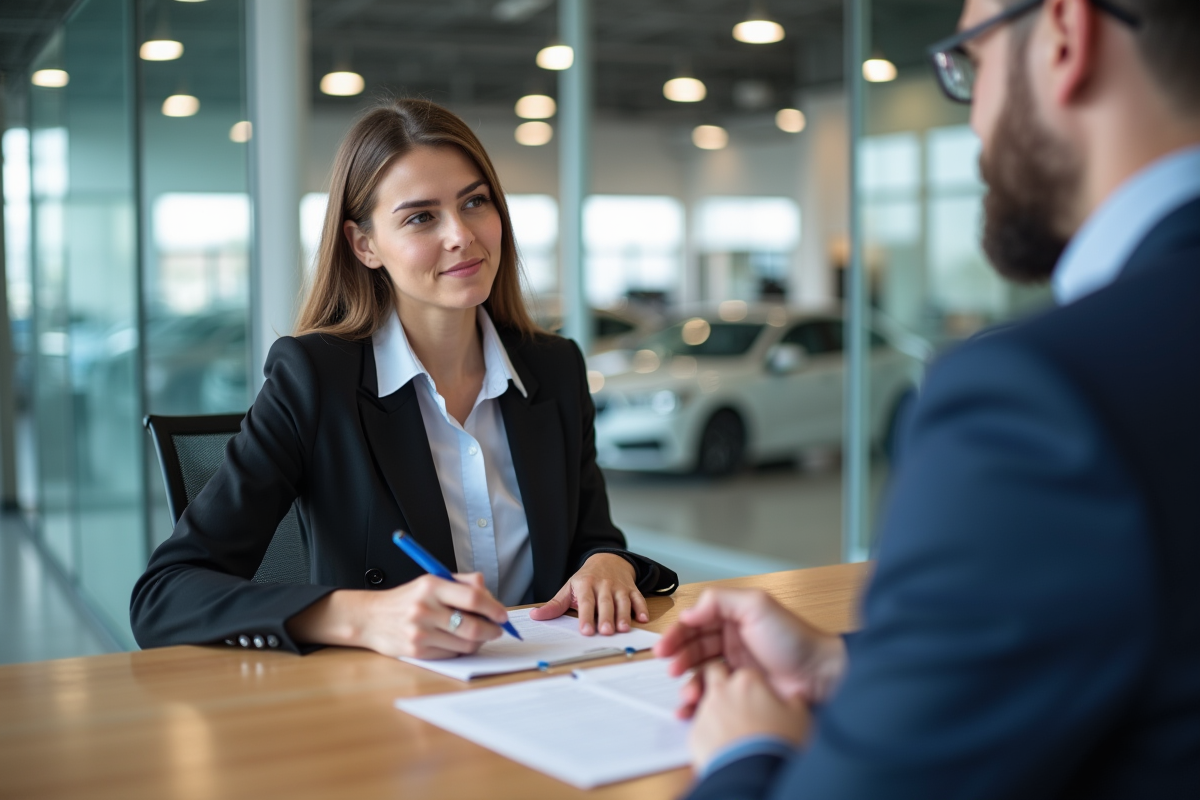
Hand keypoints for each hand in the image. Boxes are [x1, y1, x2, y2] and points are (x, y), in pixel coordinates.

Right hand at [286, 572, 508, 658]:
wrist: (371, 618)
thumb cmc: (407, 598)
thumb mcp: (431, 580)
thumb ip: (462, 583)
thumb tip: (489, 594)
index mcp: (431, 586)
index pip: (473, 598)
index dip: (493, 608)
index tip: (502, 614)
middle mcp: (425, 609)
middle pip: (473, 625)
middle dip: (492, 629)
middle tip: (497, 629)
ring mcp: (420, 632)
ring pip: (466, 643)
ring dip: (479, 641)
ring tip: (479, 634)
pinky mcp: (418, 651)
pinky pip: (452, 653)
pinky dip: (461, 648)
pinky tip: (458, 640)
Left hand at [529, 553, 647, 634]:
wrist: (608, 559)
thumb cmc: (586, 579)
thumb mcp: (568, 588)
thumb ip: (554, 605)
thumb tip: (535, 616)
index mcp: (585, 585)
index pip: (586, 602)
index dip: (586, 616)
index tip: (585, 631)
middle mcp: (603, 585)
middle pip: (605, 603)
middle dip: (606, 617)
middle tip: (606, 632)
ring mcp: (619, 587)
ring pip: (623, 601)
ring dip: (624, 615)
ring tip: (623, 629)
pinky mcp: (632, 588)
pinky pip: (638, 598)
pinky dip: (642, 608)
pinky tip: (643, 618)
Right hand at [653, 588, 845, 717]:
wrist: (819, 675)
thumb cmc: (793, 638)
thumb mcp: (757, 606)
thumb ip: (719, 601)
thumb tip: (689, 613)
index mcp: (733, 617)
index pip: (696, 622)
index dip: (677, 634)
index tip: (663, 647)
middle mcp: (732, 639)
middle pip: (694, 647)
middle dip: (679, 657)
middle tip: (671, 669)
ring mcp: (736, 665)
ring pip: (701, 671)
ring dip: (688, 681)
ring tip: (687, 692)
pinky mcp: (741, 689)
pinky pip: (713, 693)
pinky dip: (699, 700)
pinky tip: (692, 706)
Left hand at [689, 661, 810, 772]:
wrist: (754, 774)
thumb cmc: (777, 744)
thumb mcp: (799, 718)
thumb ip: (795, 701)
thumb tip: (796, 698)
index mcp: (747, 680)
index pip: (746, 671)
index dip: (753, 683)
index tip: (759, 695)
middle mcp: (722, 691)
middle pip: (714, 673)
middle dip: (721, 681)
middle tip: (736, 699)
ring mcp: (705, 712)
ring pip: (702, 700)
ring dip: (714, 709)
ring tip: (730, 728)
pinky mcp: (695, 734)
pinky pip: (700, 726)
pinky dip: (708, 731)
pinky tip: (721, 743)